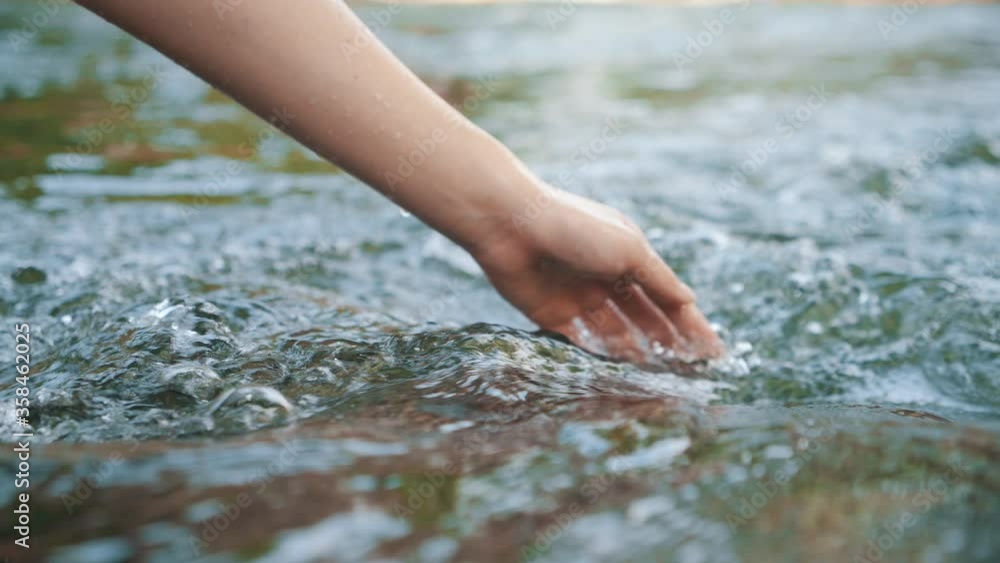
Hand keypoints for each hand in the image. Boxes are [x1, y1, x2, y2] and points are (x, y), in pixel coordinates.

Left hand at [470, 188, 724, 362]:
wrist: (510, 226)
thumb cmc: (575, 229)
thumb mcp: (628, 249)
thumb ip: (659, 279)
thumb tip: (690, 301)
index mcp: (629, 255)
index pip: (667, 296)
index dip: (690, 325)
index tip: (711, 354)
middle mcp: (606, 276)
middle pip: (644, 318)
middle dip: (666, 344)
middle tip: (687, 375)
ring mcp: (578, 296)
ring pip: (614, 333)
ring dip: (635, 354)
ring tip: (657, 381)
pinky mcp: (549, 313)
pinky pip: (579, 341)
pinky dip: (598, 358)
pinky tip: (618, 377)